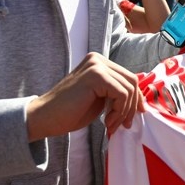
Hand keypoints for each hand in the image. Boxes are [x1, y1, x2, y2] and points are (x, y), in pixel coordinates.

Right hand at [26, 53, 143, 140]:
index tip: (132, 117)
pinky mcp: (95, 76)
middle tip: (122, 125)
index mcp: (99, 62)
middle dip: (131, 106)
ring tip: (111, 125)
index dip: (135, 98)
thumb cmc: (70, 112)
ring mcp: (96, 65)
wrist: (44, 117)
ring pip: (129, 88)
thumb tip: (140, 101)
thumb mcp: (99, 98)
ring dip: (124, 112)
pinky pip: (122, 94)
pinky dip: (119, 111)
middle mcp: (98, 59)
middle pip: (132, 81)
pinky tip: (106, 121)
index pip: (128, 78)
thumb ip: (115, 93)